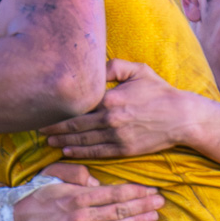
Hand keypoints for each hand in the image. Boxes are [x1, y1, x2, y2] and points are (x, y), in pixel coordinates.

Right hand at [12, 162, 163, 220]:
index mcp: (78, 196)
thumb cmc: (37, 193)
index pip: (114, 193)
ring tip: (154, 217)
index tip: (150, 189)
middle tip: (161, 201)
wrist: (16, 219)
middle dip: (142, 205)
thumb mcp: (54, 173)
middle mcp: (82, 217)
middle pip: (119, 211)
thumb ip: (78, 174)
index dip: (135, 191)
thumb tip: (99, 182)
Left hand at [40, 57, 197, 158]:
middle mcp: (111, 119)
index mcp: (111, 98)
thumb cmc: (159, 91)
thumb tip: (92, 68)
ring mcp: (117, 136)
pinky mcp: (124, 149)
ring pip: (83, 141)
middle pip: (75, 125)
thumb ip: (113, 66)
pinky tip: (67, 152)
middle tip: (38, 129)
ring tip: (49, 141)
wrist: (181, 117)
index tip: (45, 108)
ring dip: (63, 142)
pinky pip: (96, 153)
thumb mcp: (138, 70)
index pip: (78, 105)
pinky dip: (80, 153)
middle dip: (55, 128)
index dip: (59, 109)